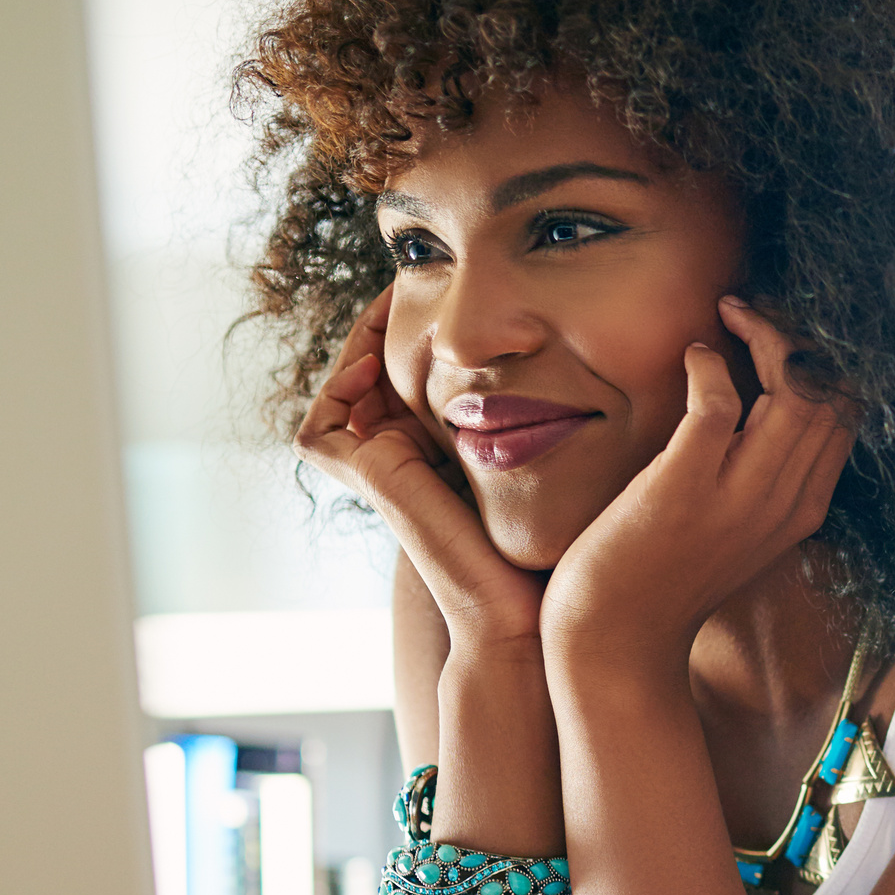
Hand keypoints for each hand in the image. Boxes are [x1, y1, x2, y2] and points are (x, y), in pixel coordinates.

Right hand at [297, 288, 543, 653]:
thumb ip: (545, 417)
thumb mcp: (554, 460)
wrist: (530, 609)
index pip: (410, 379)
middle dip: (384, 329)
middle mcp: (405, 463)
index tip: (443, 293)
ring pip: (342, 396)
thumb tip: (573, 358)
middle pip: (370, 379)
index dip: (417, 335)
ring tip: (389, 306)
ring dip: (359, 347)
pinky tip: (376, 363)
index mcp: (442, 454)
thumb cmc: (556, 544)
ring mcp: (381, 474)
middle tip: (406, 285)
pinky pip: (321, 430)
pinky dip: (336, 392)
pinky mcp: (371, 482)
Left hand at [540, 298, 854, 679]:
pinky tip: (693, 355)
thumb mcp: (735, 528)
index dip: (822, 361)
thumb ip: (758, 476)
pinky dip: (708, 363)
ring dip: (764, 334)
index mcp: (803, 509)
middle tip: (753, 312)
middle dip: (798, 334)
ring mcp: (737, 497)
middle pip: (830, 393)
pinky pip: (717, 401)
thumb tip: (757, 407)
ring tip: (729, 316)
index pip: (846, 414)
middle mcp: (783, 502)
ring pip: (793, 390)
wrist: (616, 640)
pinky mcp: (683, 487)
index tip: (782, 336)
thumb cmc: (664, 577)